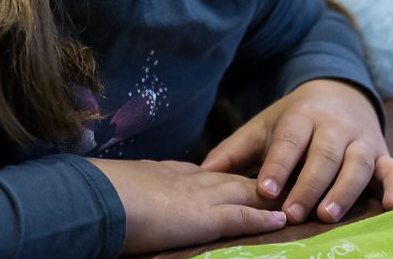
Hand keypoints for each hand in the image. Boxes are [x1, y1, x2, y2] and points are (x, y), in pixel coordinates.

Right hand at [87, 158, 285, 254]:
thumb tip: (131, 198)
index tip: (238, 177)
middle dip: (254, 181)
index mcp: (169, 172)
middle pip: (230, 178)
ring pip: (243, 193)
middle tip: (279, 183)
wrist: (102, 196)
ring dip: (267, 196)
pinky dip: (262, 219)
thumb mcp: (123, 185)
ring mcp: (200, 197)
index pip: (205, 173)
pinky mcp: (205, 218)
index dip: (224, 176)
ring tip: (289, 198)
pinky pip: (241, 217)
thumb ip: (138, 189)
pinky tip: (280, 221)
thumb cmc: (103, 192)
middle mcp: (190, 180)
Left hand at [201, 79, 392, 224]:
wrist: (340, 92)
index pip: (290, 140)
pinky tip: (392, 206)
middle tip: (293, 213)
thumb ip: (236, 149)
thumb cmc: (295, 120)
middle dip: (308, 185)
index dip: (278, 164)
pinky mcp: (385, 152)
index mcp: (302, 116)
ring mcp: (362, 139)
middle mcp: (335, 126)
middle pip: (324, 155)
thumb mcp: (264, 126)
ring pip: (357, 163)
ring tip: (327, 215)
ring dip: (344, 190)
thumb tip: (202, 171)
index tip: (265, 189)